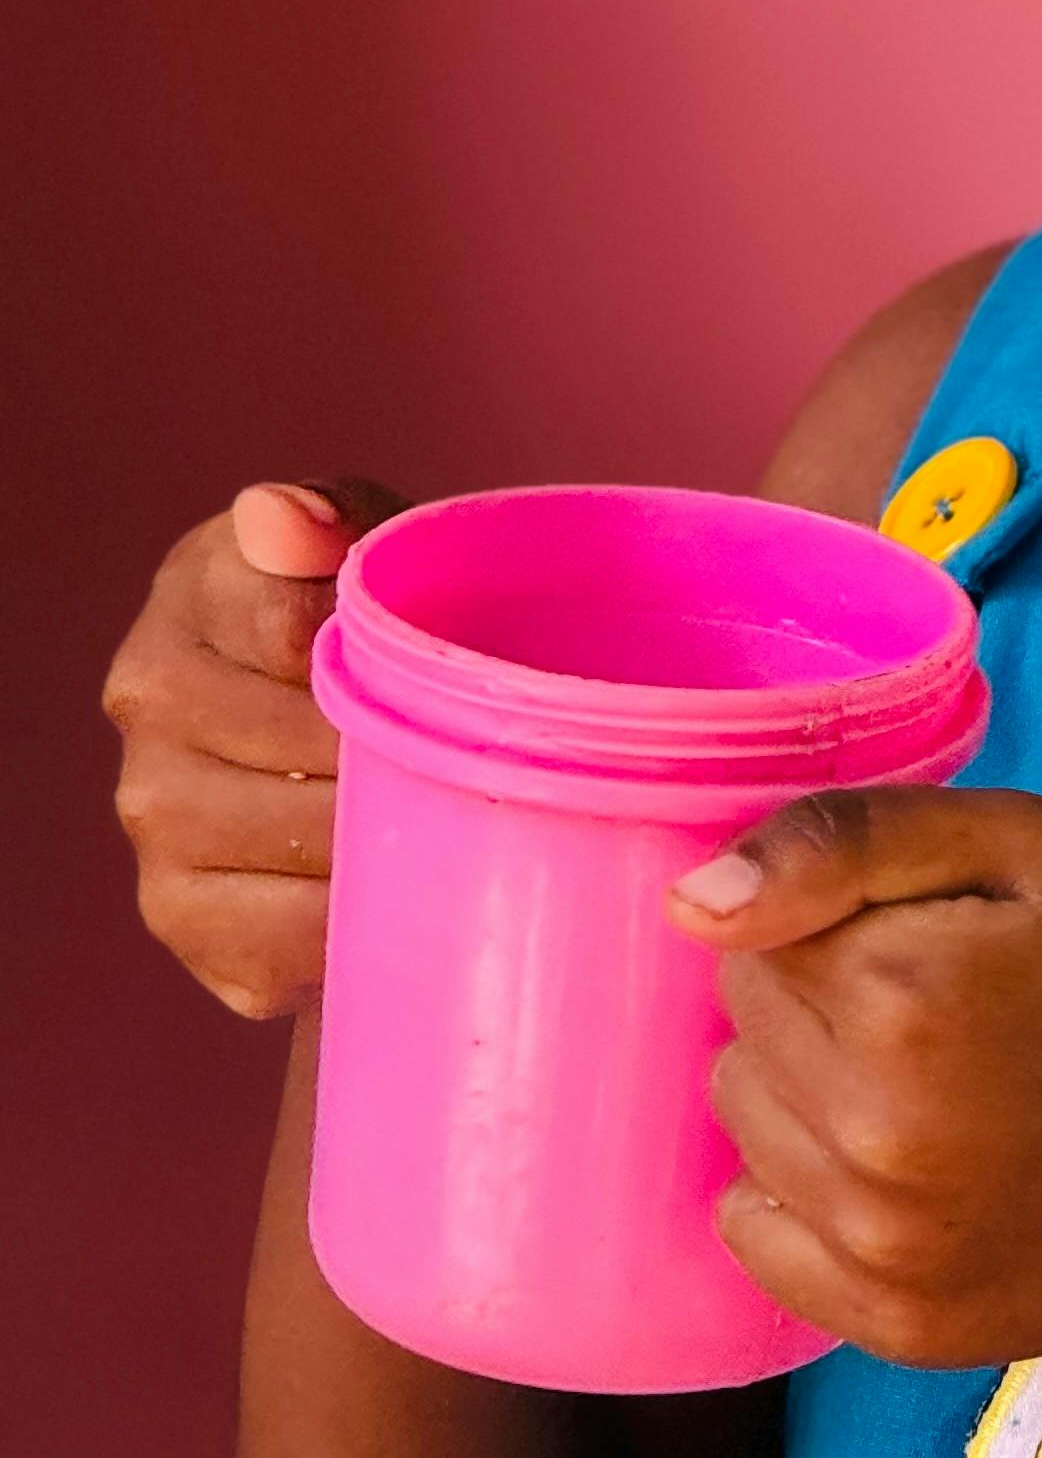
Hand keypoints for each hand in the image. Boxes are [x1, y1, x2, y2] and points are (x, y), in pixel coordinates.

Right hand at [103, 481, 402, 1016]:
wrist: (360, 735)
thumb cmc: (369, 627)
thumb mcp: (368, 543)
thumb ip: (335, 521)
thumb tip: (282, 516)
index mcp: (189, 605)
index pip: (292, 633)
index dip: (385, 659)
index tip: (441, 666)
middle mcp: (147, 711)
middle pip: (302, 747)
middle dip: (399, 752)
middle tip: (479, 756)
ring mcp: (156, 825)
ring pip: (293, 846)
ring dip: (385, 839)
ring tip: (451, 818)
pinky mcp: (189, 922)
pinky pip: (284, 942)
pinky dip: (356, 925)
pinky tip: (401, 890)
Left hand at [670, 787, 1041, 1373]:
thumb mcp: (1029, 844)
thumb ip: (848, 844)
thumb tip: (689, 905)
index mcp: (904, 1004)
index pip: (753, 938)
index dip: (843, 920)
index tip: (946, 934)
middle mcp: (876, 1142)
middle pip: (742, 1033)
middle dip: (823, 1002)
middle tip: (958, 1005)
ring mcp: (885, 1252)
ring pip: (747, 1131)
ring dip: (816, 1093)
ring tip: (946, 1081)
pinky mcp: (898, 1328)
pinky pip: (764, 1240)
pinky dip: (811, 1194)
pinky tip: (917, 1162)